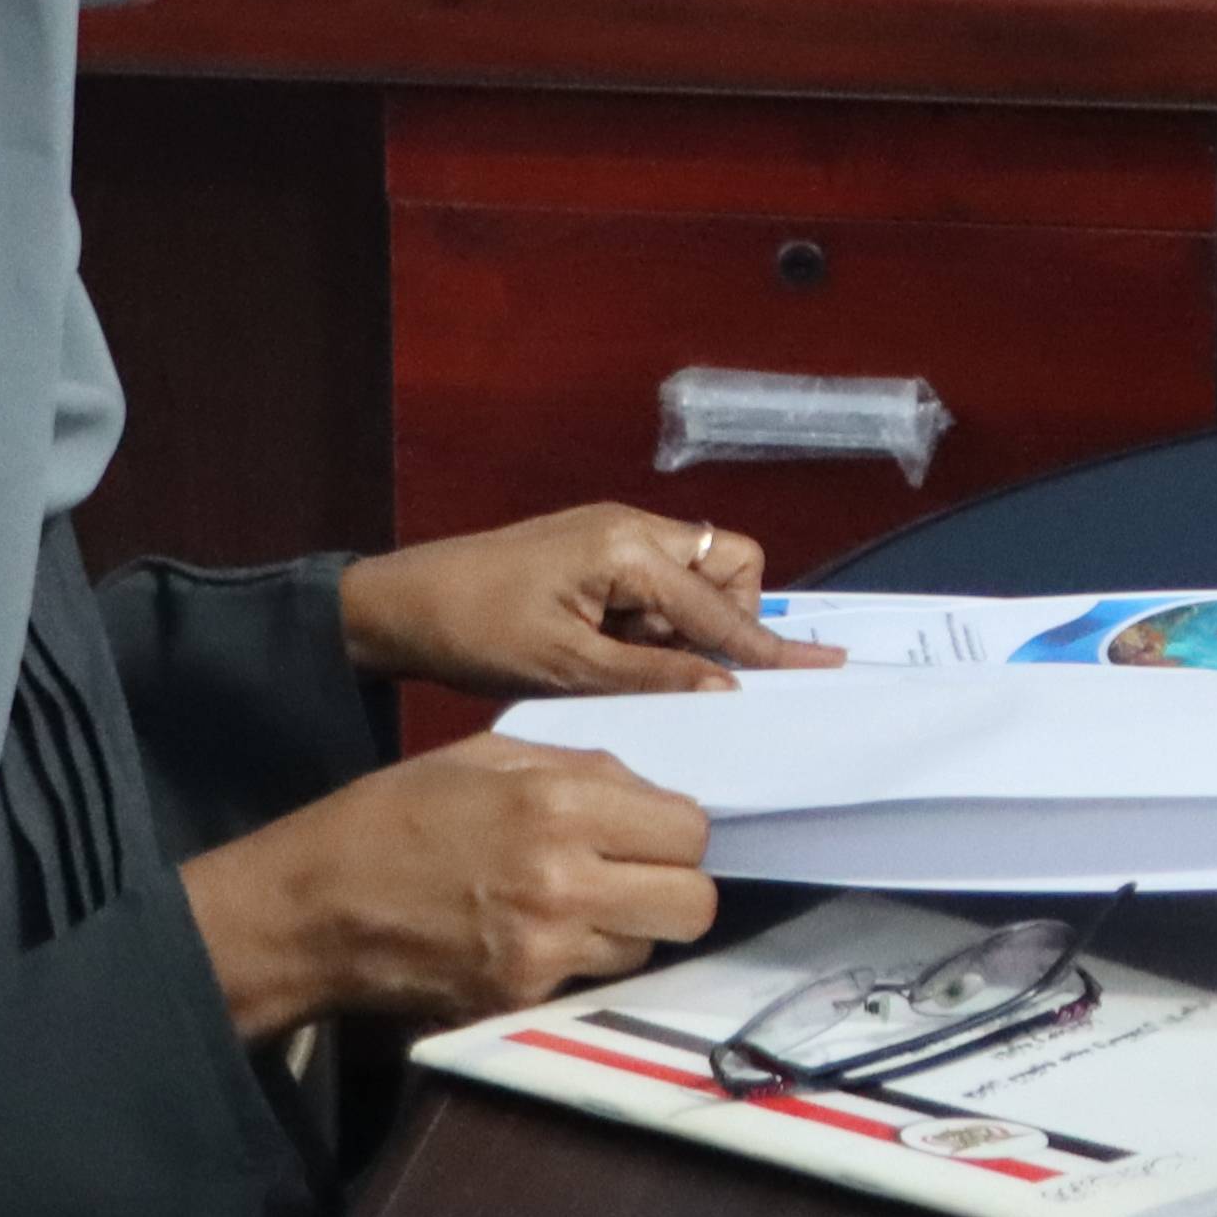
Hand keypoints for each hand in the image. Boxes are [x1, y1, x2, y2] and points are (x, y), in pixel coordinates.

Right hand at [183, 735, 717, 1036]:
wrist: (309, 909)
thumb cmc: (389, 818)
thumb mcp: (481, 759)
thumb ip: (577, 768)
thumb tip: (649, 792)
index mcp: (558, 805)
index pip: (689, 830)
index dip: (673, 832)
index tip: (646, 835)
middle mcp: (566, 881)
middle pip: (693, 903)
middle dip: (672, 888)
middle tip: (631, 879)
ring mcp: (546, 950)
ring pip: (647, 948)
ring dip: (627, 930)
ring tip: (571, 909)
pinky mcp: (521, 999)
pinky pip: (591, 981)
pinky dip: (578, 964)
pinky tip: (534, 940)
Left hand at [342, 504, 829, 696]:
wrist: (397, 604)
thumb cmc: (475, 631)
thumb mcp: (567, 668)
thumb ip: (655, 675)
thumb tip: (728, 688)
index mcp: (628, 548)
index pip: (720, 604)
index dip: (766, 644)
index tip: (819, 668)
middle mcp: (632, 528)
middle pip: (726, 571)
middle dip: (721, 623)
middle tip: (675, 669)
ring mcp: (613, 534)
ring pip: (693, 581)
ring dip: (680, 627)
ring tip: (620, 663)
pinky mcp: (596, 550)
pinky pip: (656, 585)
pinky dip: (651, 623)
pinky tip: (608, 651)